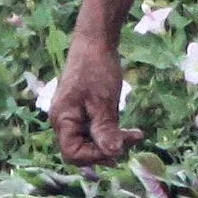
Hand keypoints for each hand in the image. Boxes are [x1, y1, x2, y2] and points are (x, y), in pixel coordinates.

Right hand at [50, 38, 140, 164]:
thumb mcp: (103, 101)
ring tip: (135, 134)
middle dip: (107, 149)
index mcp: (62, 120)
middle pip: (82, 150)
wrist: (95, 41)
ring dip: (112, 141)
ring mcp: (73, 116)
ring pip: (91, 141)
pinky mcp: (83, 111)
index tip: (118, 148)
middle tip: (133, 138)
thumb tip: (113, 154)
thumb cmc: (97, 68)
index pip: (73, 154)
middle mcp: (64, 121)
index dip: (95, 156)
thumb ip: (105, 129)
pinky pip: (95, 130)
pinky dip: (110, 132)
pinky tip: (128, 129)